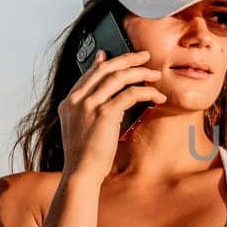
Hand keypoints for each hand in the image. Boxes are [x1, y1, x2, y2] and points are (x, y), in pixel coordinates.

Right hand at [59, 49, 165, 180]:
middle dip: (127, 58)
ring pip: (119, 77)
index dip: (105, 62)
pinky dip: (147, 93)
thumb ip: (88, 110)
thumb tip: (105, 100)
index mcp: (69, 102)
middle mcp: (77, 100)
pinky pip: (130, 94)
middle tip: (144, 55)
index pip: (89, 74)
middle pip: (105, 68)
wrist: (81, 172)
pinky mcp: (105, 113)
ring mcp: (89, 105)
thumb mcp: (81, 128)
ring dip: (141, 73)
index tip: (115, 54)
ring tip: (155, 75)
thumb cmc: (85, 155)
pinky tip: (157, 97)